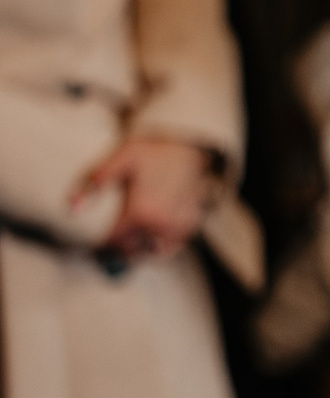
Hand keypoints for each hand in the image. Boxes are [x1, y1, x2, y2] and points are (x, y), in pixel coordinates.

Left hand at [74, 136, 216, 263]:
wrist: (188, 146)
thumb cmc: (150, 152)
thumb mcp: (117, 159)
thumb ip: (92, 184)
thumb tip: (72, 209)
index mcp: (139, 211)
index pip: (114, 242)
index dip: (101, 247)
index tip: (93, 249)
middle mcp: (160, 223)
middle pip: (132, 250)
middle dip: (119, 248)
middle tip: (109, 246)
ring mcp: (178, 226)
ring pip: (152, 251)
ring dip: (139, 248)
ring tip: (130, 241)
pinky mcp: (190, 224)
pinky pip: (171, 246)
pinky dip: (159, 245)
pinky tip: (151, 235)